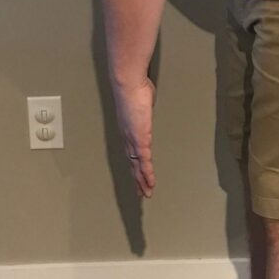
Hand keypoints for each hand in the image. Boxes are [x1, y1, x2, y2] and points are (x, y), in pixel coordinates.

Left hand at [112, 75, 156, 198]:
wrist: (128, 85)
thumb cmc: (135, 88)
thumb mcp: (142, 98)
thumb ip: (144, 105)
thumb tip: (147, 101)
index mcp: (128, 128)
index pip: (131, 151)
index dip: (134, 163)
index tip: (137, 173)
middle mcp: (128, 137)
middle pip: (132, 162)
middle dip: (136, 178)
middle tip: (140, 191)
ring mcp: (133, 140)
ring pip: (137, 166)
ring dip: (142, 181)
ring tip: (146, 193)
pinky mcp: (140, 140)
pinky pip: (144, 162)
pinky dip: (147, 174)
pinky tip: (150, 184)